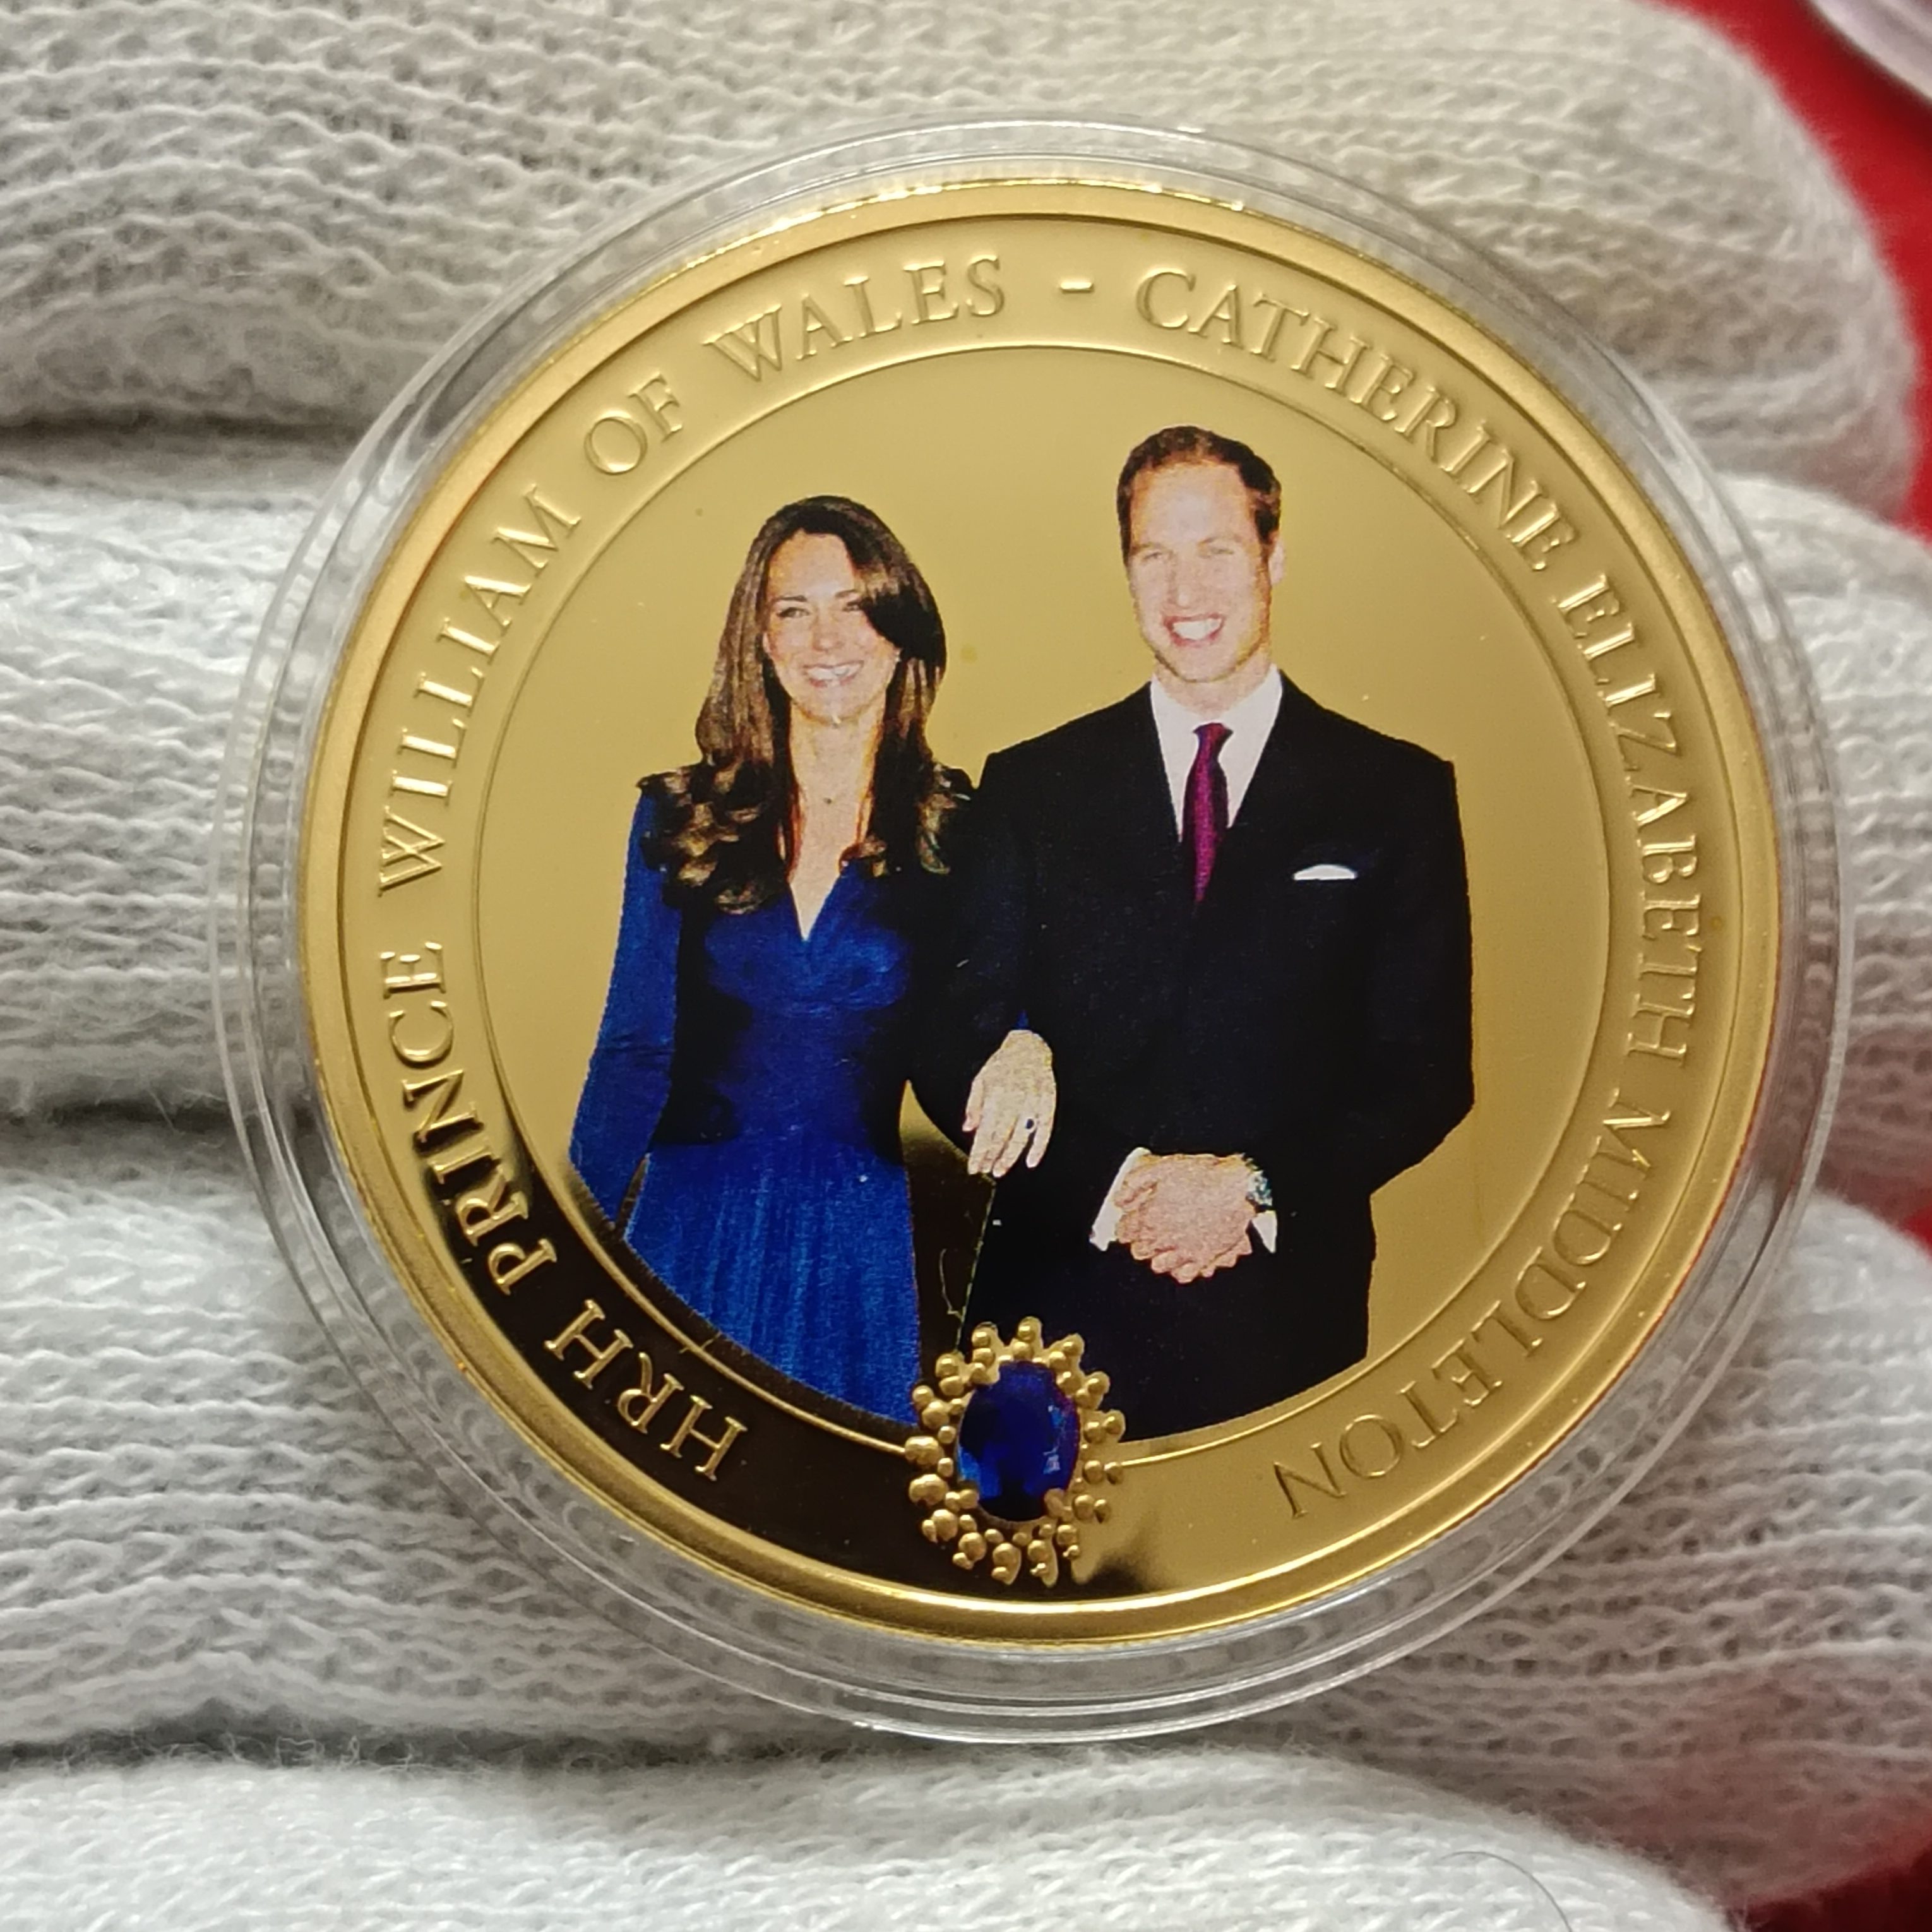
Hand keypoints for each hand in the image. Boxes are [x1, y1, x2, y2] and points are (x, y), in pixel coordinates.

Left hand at [962, 1029, 1056, 1176]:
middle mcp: (1015, 1098)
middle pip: (1002, 1136)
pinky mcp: (1048, 1102)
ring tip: (1000, 1170)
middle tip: (986, 1171)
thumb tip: (968, 1129)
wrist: (1029, 1045)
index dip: (979, 1151)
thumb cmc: (1002, 1064)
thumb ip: (974, 1106)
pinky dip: (1039, 1147)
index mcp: (996, 1093)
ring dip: (1010, 1156)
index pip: (986, 1130)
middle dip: (992, 1157)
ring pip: (1022, 1136)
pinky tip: (1031, 1161)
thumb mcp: (981, 1080)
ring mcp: (1033, 1101)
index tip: (974, 1167)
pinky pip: (1045, 1129)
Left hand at [1113, 1153, 1256, 1281]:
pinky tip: (1181, 1260)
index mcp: (1150, 1217)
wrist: (1239, 1188)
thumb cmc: (1204, 1176)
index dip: (1125, 1225)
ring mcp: (1184, 1251)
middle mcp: (1164, 1238)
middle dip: (1139, 1241)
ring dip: (1157, 1256)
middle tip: (1146, 1232)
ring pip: (1159, 1265)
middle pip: (1139, 1251)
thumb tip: (1120, 1198)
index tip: (1128, 1222)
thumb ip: (1135, 1183)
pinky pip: (1184, 1275)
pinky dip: (1180, 1270)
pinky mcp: (1203, 1258)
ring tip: (1163, 1247)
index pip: (1125, 1230)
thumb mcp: (1163, 1168)